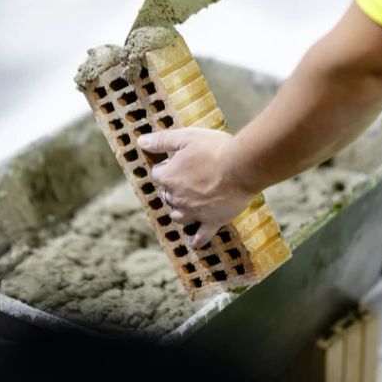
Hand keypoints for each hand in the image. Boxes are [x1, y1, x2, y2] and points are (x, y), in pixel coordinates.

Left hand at [137, 128, 254, 249]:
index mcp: (169, 177)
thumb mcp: (185, 137)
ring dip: (179, 211)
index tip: (175, 163)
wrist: (241, 167)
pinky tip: (194, 243)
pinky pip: (202, 235)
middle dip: (172, 189)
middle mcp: (177, 197)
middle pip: (167, 196)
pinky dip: (197, 240)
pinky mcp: (212, 221)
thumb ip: (161, 141)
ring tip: (185, 206)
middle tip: (185, 181)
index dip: (166, 168)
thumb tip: (141, 141)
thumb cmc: (214, 149)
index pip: (157, 175)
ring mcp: (194, 212)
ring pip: (179, 216)